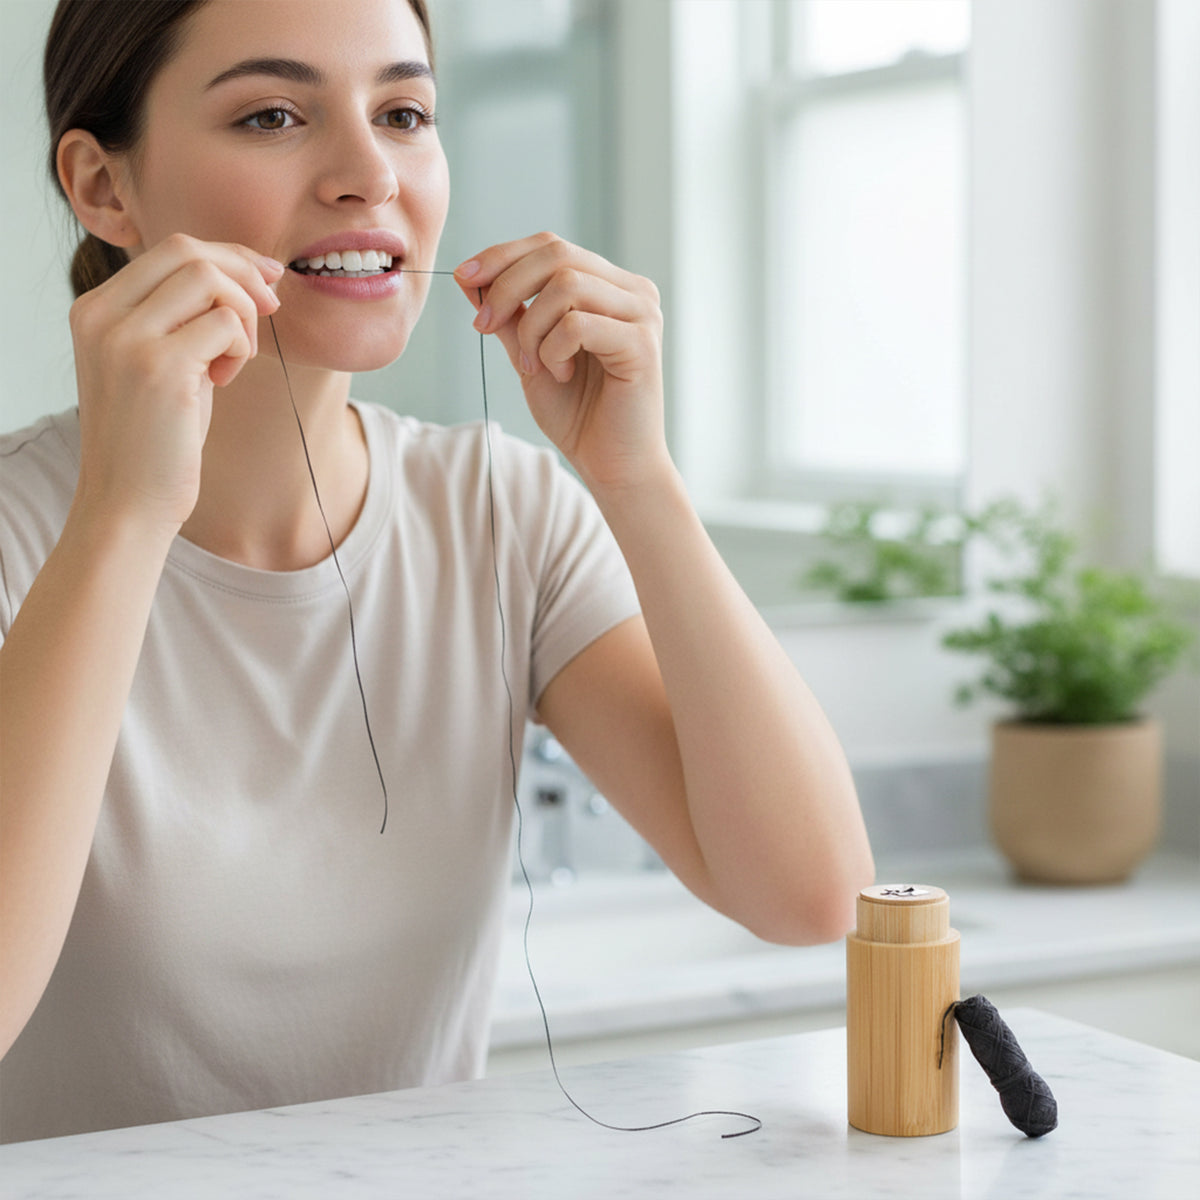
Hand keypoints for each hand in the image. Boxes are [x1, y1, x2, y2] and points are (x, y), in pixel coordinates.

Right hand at [67, 233, 281, 534]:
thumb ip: (183, 318)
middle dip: (244, 274)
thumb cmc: (155, 440)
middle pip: (190, 252)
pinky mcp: (159, 366)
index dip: (229, 257)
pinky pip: (225, 323)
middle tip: (271, 310)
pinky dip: (240, 347)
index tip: (266, 280)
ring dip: (242, 315)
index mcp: (95, 309)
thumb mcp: (159, 364)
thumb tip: (250, 272)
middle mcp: (102, 315)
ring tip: (235, 360)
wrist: (128, 504)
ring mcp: (126, 338)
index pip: (170, 249)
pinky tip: (225, 380)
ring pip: (209, 279)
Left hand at [454, 233, 668, 494]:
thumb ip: (509, 316)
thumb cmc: (578, 414)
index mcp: (609, 286)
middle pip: (557, 254)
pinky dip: (553, 350)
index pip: (551, 246)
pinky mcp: (642, 344)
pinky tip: (560, 375)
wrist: (613, 466)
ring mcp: (642, 315)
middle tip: (483, 326)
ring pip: (566, 285)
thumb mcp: (530, 355)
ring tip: (532, 365)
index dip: (503, 255)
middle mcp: (632, 292)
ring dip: (531, 327)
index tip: (464, 279)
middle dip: (506, 287)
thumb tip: (469, 276)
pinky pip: (577, 324)